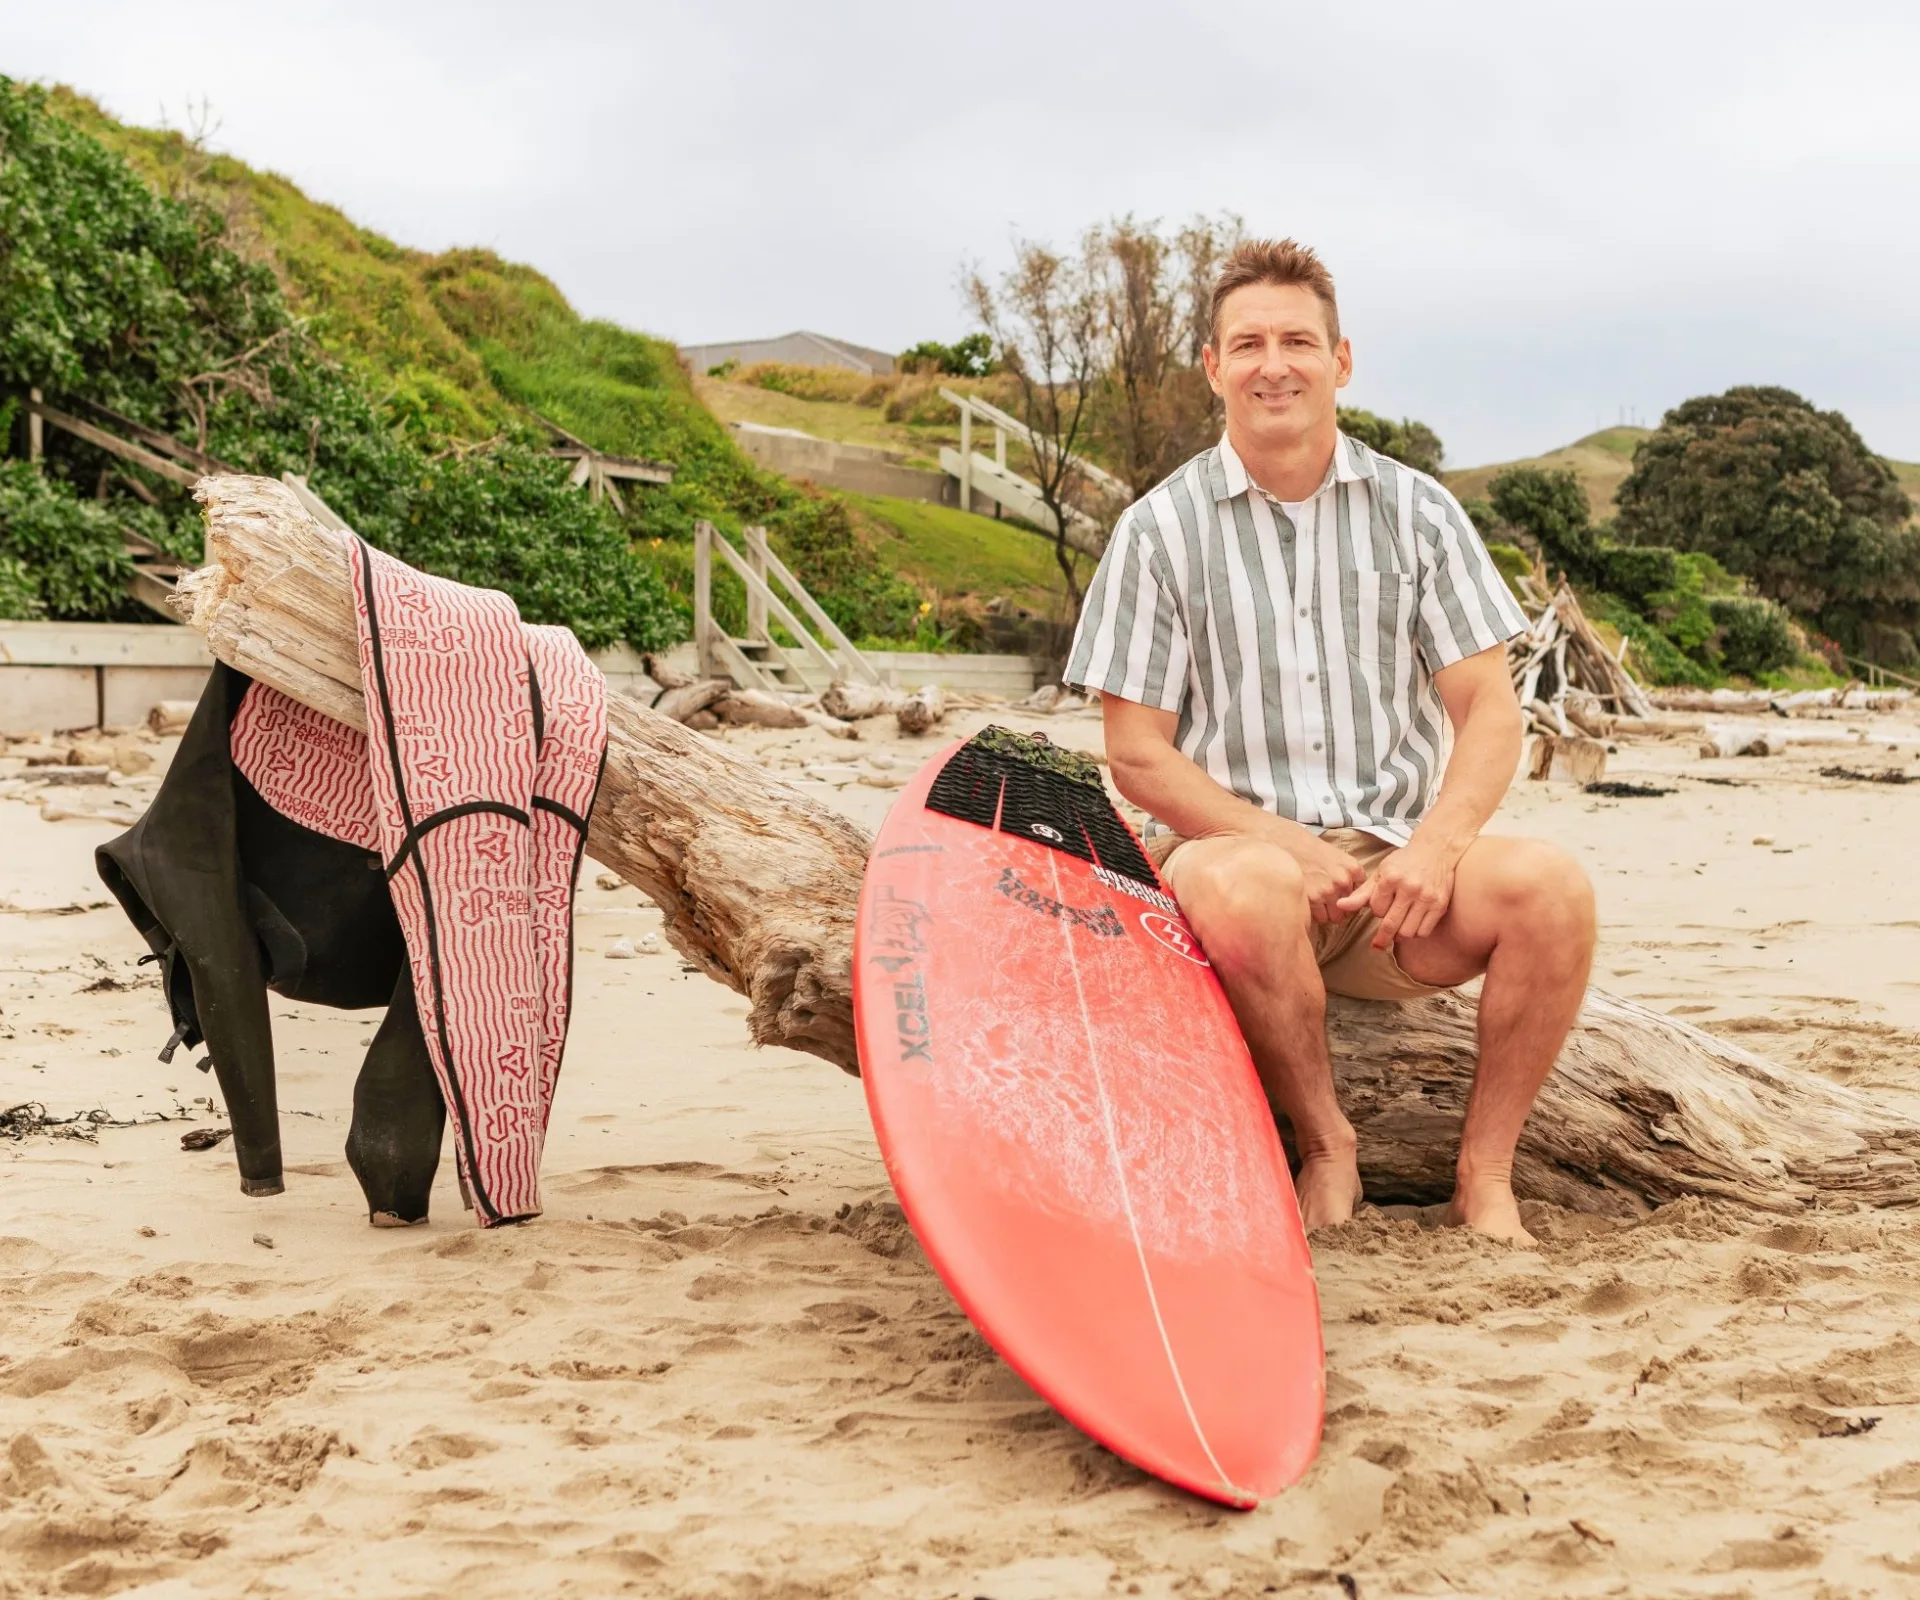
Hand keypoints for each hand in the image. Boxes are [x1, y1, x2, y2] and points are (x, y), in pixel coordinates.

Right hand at [1272, 828, 1367, 923]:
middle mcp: (1343, 880)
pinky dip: (1313, 915)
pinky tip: (1307, 902)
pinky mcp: (1311, 899)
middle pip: (1348, 909)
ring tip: (1314, 902)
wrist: (1284, 842)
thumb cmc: (1307, 847)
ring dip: (1325, 913)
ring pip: (1334, 917)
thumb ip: (1346, 874)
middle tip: (1325, 900)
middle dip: (1338, 907)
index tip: (1340, 896)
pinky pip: (1319, 919)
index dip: (1349, 897)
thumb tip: (1351, 894)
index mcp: (1352, 868)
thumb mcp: (1335, 855)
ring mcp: (1327, 891)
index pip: (1360, 895)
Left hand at [1337, 840, 1459, 948]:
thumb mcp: (1380, 873)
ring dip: (1400, 934)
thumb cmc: (1404, 862)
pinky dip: (1416, 933)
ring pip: (1408, 932)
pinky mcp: (1440, 905)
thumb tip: (1340, 906)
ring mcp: (1426, 897)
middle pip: (1391, 925)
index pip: (1376, 909)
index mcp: (1391, 878)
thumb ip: (1361, 893)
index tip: (1380, 907)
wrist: (1436, 850)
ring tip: (1399, 926)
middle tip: (1378, 943)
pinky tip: (1413, 924)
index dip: (1376, 911)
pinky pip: (1424, 931)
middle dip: (1382, 937)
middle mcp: (1409, 888)